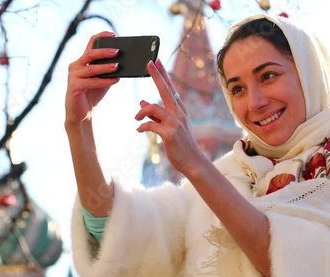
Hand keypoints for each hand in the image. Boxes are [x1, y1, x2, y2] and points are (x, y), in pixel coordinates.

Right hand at [65, 31, 119, 125]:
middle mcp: (75, 66)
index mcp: (82, 61)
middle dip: (104, 51)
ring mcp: (73, 76)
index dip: (101, 36)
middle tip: (117, 51)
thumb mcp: (104, 79)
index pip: (91, 43)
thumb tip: (126, 62)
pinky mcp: (74, 87)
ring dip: (105, 67)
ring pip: (90, 68)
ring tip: (118, 66)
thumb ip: (110, 70)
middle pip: (90, 54)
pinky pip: (91, 82)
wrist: (82, 114)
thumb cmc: (93, 94)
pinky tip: (115, 80)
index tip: (114, 34)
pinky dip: (104, 81)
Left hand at [135, 59, 207, 174]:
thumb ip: (155, 114)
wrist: (193, 162)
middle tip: (149, 63)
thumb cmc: (180, 144)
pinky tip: (139, 130)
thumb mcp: (167, 126)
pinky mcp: (170, 134)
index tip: (156, 61)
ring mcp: (176, 123)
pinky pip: (151, 125)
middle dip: (157, 75)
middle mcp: (179, 113)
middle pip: (166, 90)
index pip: (170, 88)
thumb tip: (141, 102)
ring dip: (141, 112)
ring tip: (136, 119)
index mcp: (179, 110)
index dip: (163, 74)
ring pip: (154, 107)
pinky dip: (142, 126)